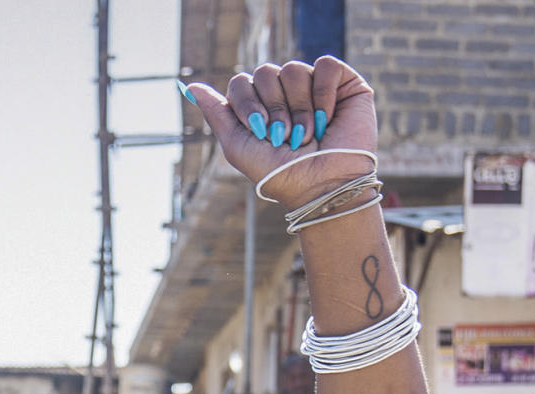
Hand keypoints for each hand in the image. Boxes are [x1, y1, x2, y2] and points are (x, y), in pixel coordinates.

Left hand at [183, 57, 377, 209]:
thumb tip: (190, 85)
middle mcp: (286, 94)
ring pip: (294, 68)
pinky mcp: (344, 85)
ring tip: (308, 135)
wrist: (322, 187)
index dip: (247, 104)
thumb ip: (217, 114)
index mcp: (261, 107)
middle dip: (273, 108)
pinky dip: (323, 94)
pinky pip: (325, 66)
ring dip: (299, 108)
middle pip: (265, 72)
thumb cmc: (280, 174)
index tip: (260, 131)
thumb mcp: (238, 147)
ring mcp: (314, 88)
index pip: (241, 83)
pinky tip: (328, 118)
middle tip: (285, 137)